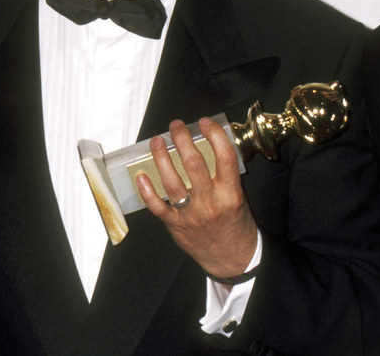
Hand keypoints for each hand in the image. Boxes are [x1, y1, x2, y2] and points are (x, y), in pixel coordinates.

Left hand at [135, 117, 257, 278]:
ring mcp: (191, 214)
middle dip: (182, 140)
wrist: (231, 257)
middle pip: (194, 164)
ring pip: (173, 182)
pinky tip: (141, 175)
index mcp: (230, 193)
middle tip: (176, 126)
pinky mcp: (176, 225)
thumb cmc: (234, 223)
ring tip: (157, 141)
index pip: (225, 157)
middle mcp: (211, 202)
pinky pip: (158, 207)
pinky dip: (147, 191)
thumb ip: (226, 175)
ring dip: (161, 158)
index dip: (214, 135)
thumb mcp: (238, 196)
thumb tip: (209, 145)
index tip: (205, 122)